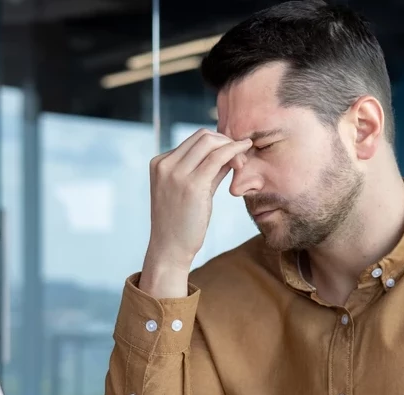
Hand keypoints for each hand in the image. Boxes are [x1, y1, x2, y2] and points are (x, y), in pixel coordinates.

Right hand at [141, 129, 251, 296]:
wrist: (170, 249)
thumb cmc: (181, 223)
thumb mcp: (190, 191)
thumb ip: (206, 171)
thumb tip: (228, 154)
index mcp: (159, 163)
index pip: (193, 140)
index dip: (217, 143)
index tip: (232, 154)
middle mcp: (164, 164)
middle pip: (202, 136)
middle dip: (226, 141)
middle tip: (242, 156)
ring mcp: (176, 173)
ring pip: (210, 142)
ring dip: (232, 146)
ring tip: (243, 161)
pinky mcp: (192, 184)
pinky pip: (218, 157)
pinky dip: (233, 152)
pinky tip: (243, 159)